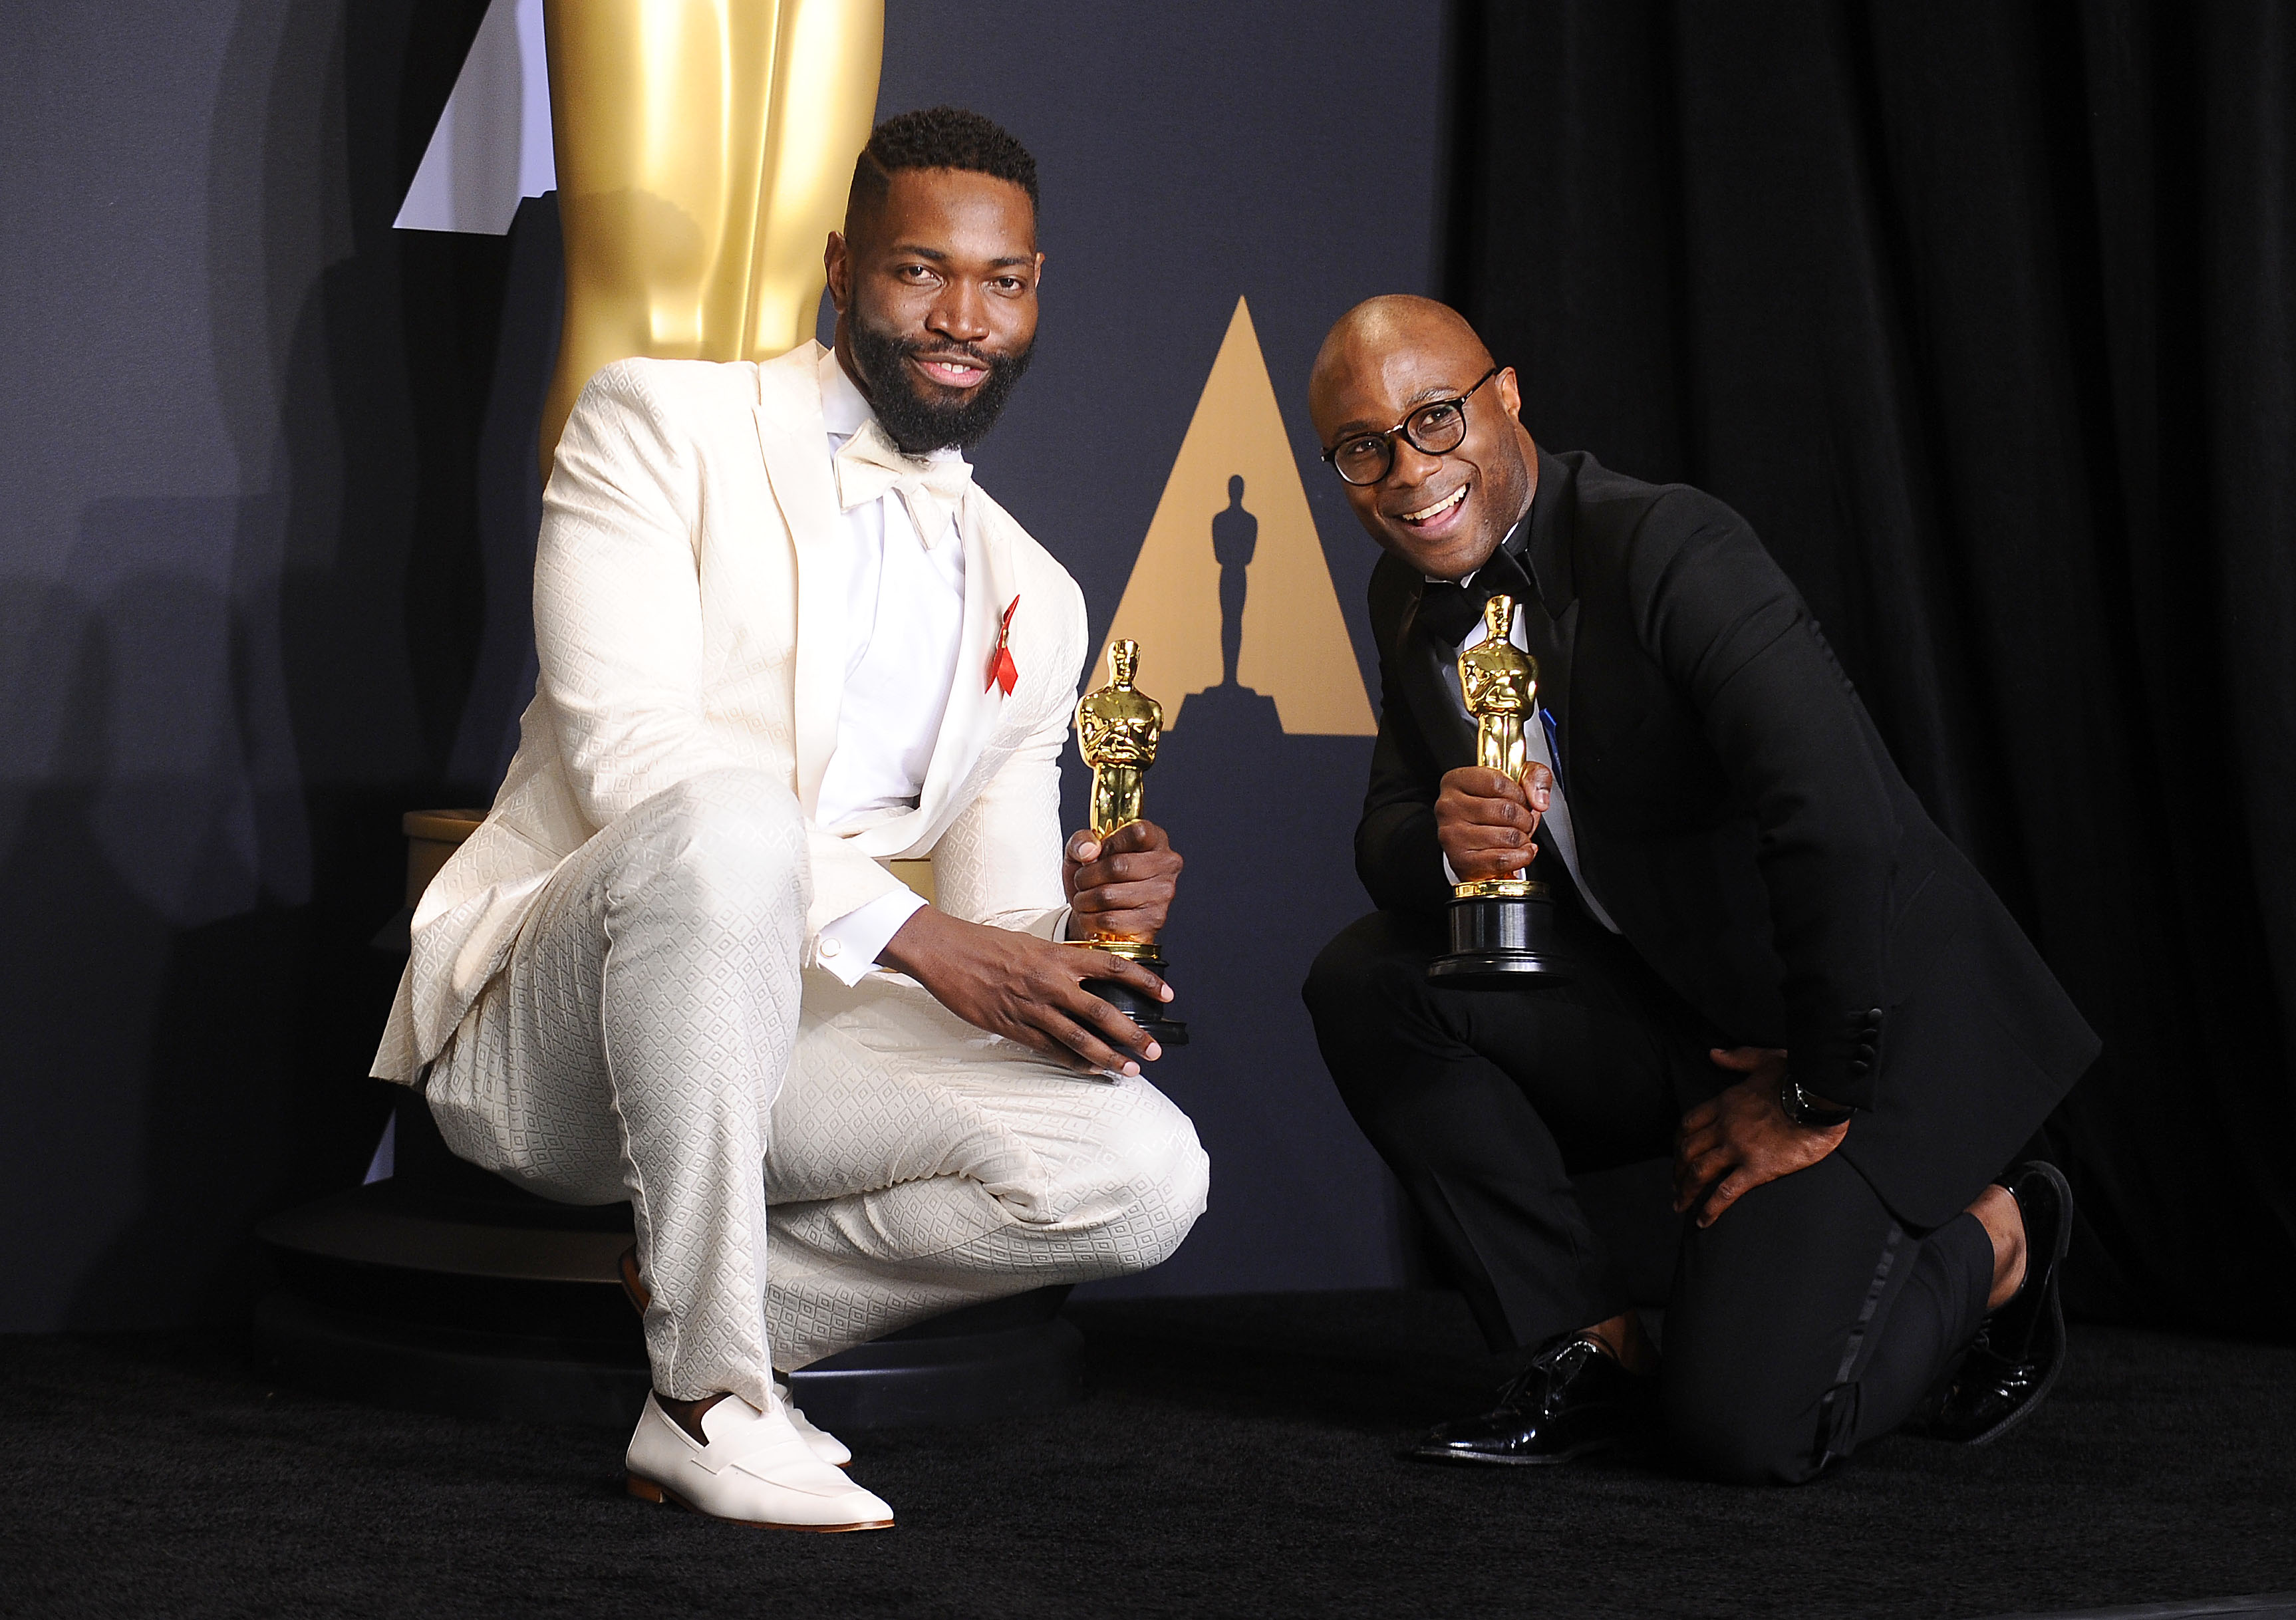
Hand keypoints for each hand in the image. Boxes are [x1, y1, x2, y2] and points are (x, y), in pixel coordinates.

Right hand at [877, 905, 1172, 1075]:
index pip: (1114, 967)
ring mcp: (1033, 1008)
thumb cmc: (986, 944)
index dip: (1145, 981)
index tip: (1167, 994)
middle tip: (1154, 1051)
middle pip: (1104, 1013)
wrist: (946, 952)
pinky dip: (1074, 1062)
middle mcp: (1052, 983)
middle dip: (1133, 1035)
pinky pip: (1051, 1050)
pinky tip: (1090, 1070)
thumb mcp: (1031, 944)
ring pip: (1080, 1039)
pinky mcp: (1014, 1027)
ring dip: (1109, 1058)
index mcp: (1059, 956)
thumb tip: (1085, 976)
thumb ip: (1059, 962)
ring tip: (1129, 1071)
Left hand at [1064, 819, 1182, 940]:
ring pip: (1108, 896)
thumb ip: (1081, 841)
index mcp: (1155, 839)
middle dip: (1086, 877)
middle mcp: (1166, 865)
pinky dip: (1091, 920)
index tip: (1098, 854)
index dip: (1110, 843)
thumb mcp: (1083, 850)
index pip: (1138, 833)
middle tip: (1081, 881)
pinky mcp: (1152, 922)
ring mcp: (1162, 895)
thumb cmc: (1096, 877)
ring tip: (1085, 899)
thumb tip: (1089, 850)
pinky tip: (1092, 916)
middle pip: (1117, 866)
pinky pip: (1110, 921)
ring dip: (1085, 900)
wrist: (1098, 917)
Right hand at [1435, 764, 1553, 881]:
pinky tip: (1521, 852)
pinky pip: (1502, 859)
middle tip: (1522, 822)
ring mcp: (1452, 835)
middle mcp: (1448, 807)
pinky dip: (1521, 857)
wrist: (1474, 842)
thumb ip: (1534, 777)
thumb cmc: (1491, 809)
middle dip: (1525, 819)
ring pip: (1508, 836)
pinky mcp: (1460, 861)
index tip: (1521, 800)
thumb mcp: (1515, 780)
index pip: (1497, 783)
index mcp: (1456, 781)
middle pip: (1505, 810)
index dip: (1519, 794)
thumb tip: (1539, 800)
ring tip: (1517, 837)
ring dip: (1523, 839)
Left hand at [1672, 1047, 1847, 1226]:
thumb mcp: (1764, 1059)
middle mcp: (1725, 1126)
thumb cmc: (1797, 1077)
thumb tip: (1714, 1053)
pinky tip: (1702, 1220)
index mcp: (1725, 1103)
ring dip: (1686, 1190)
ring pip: (1700, 1171)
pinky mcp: (1757, 1168)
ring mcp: (1738, 1148)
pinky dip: (1710, 1208)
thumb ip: (1737, 1058)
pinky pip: (1726, 1191)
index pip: (1689, 1124)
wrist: (1820, 1097)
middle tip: (1674, 1186)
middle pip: (1689, 1150)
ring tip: (1680, 1206)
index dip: (1679, 1141)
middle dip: (1677, 1170)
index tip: (1677, 1153)